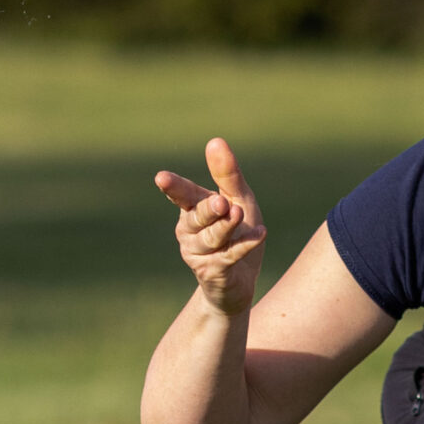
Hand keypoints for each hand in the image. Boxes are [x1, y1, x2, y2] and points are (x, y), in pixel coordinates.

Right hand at [154, 138, 267, 317]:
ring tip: (240, 214)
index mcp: (193, 209)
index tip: (162, 178)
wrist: (240, 282)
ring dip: (227, 226)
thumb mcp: (239, 200)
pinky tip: (261, 233)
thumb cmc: (238, 234)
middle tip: (222, 202)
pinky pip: (230, 255)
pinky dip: (245, 244)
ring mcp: (198, 254)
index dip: (173, 187)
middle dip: (209, 209)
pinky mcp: (213, 272)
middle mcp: (189, 231)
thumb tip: (215, 141)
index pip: (182, 195)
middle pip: (197, 216)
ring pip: (212, 237)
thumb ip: (228, 175)